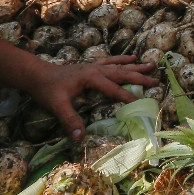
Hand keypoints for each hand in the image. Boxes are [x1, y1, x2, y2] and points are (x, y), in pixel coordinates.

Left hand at [24, 56, 156, 140]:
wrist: (37, 74)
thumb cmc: (48, 90)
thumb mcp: (57, 106)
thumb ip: (70, 121)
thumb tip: (81, 138)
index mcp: (91, 77)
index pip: (113, 88)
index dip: (127, 96)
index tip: (141, 102)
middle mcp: (96, 69)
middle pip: (122, 73)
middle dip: (139, 77)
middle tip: (156, 80)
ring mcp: (94, 66)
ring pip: (119, 66)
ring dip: (135, 66)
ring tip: (151, 64)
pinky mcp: (91, 66)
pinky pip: (111, 61)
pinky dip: (122, 59)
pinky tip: (131, 57)